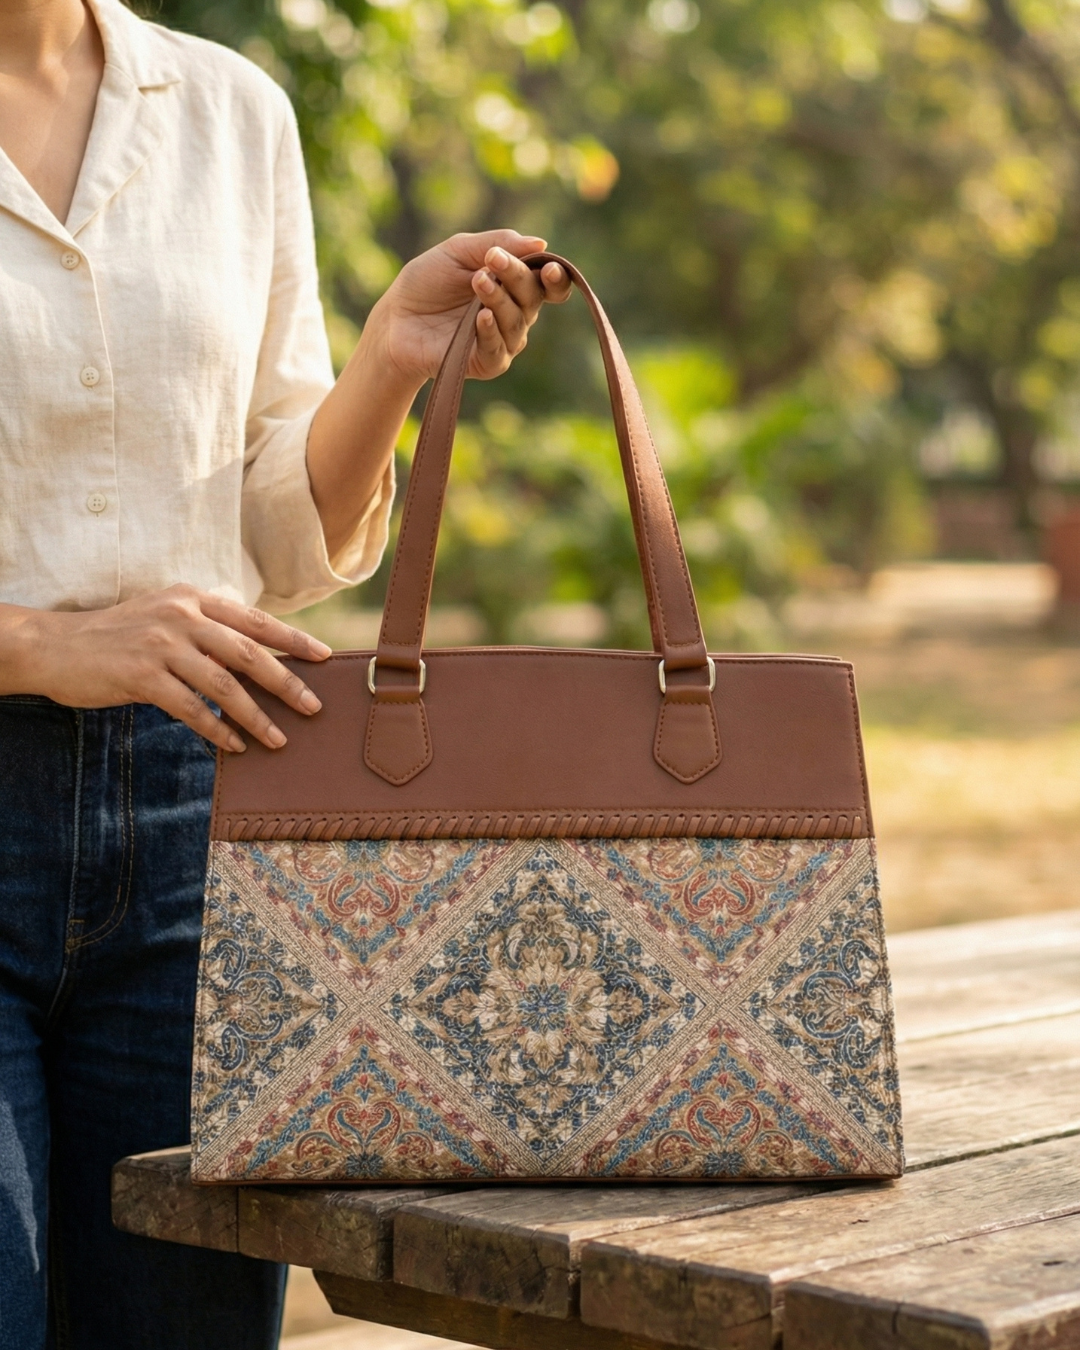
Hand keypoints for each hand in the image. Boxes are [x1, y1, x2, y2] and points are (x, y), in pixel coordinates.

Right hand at [11, 585, 329, 751]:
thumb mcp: (166, 615)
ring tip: (280, 739)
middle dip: (288, 684)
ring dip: (257, 717)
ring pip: (225, 686)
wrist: (56, 646)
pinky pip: (192, 709)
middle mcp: (182, 616)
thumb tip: (259, 653)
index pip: (255, 620)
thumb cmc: (120, 636)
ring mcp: (162, 645)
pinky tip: (235, 746)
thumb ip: (207, 627)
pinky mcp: (143, 676)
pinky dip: (217, 730)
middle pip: (250, 654)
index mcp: (194, 598)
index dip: (293, 640)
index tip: (324, 657)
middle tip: (314, 707)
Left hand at [372, 229, 572, 386]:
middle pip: (533, 297)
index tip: (549, 267)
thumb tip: (541, 244)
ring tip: (477, 281)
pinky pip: (498, 350)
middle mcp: (514, 313)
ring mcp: (502, 340)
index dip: (556, 277)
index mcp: (514, 285)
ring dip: (499, 299)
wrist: (395, 318)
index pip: (548, 284)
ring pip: (516, 322)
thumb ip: (498, 243)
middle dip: (516, 276)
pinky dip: (491, 332)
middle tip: (491, 261)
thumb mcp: (459, 251)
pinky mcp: (485, 363)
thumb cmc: (427, 283)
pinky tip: (480, 317)